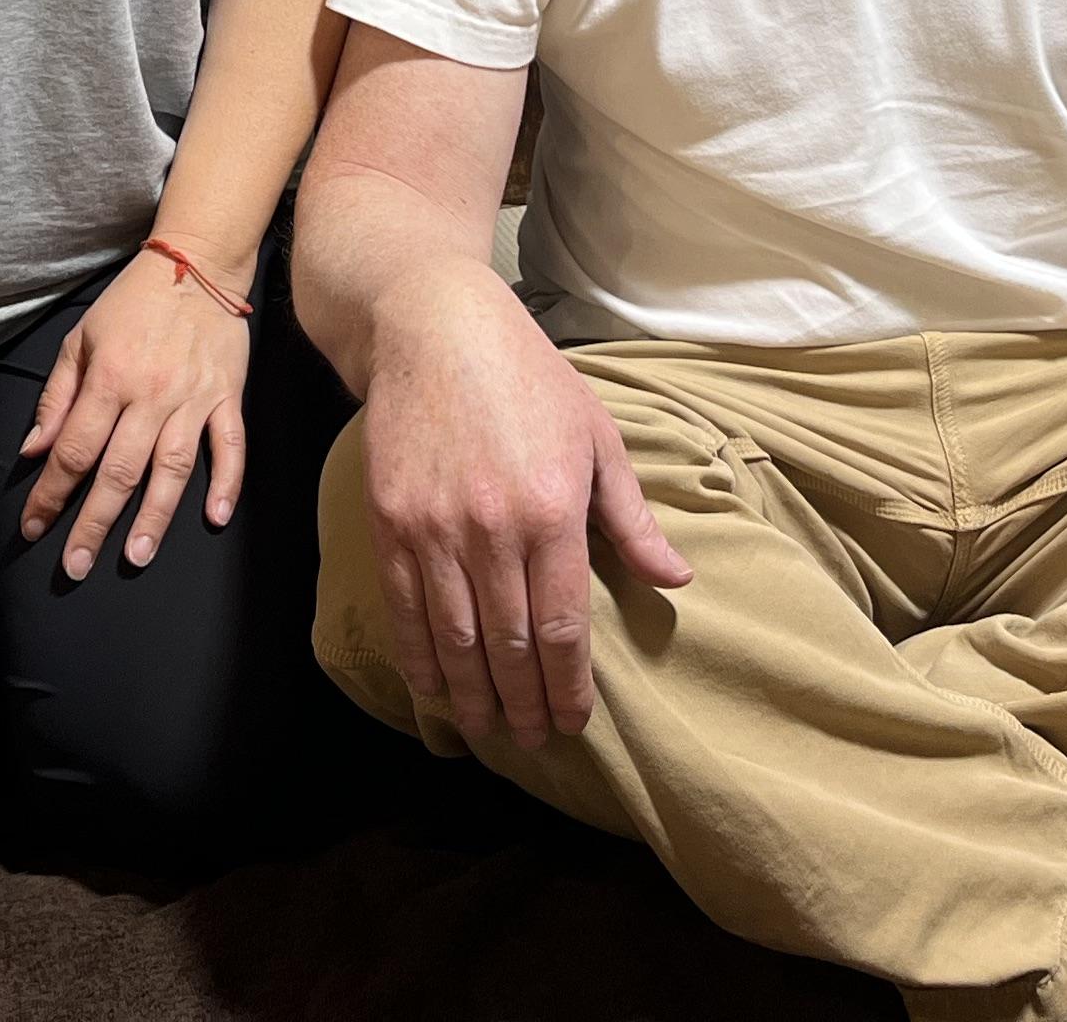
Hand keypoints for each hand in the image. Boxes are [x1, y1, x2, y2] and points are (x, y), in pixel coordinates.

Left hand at [18, 242, 258, 576]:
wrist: (194, 264)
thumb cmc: (130, 304)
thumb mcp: (79, 340)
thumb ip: (56, 397)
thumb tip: (34, 452)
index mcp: (108, 379)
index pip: (73, 450)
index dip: (50, 494)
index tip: (34, 529)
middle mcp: (150, 394)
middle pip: (118, 470)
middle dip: (94, 523)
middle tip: (76, 567)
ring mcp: (193, 398)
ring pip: (172, 467)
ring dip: (154, 516)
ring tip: (136, 557)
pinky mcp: (228, 396)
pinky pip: (231, 445)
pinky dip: (226, 482)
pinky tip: (215, 516)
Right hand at [358, 271, 689, 749]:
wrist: (435, 327)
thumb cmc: (528, 377)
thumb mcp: (597, 436)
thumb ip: (630, 517)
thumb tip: (676, 579)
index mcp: (553, 511)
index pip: (561, 628)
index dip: (567, 687)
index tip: (573, 722)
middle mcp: (493, 529)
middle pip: (509, 645)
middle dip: (524, 704)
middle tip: (534, 740)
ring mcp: (435, 528)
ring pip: (455, 638)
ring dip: (472, 695)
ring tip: (487, 729)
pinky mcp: (390, 521)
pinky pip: (405, 609)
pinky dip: (419, 657)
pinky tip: (434, 687)